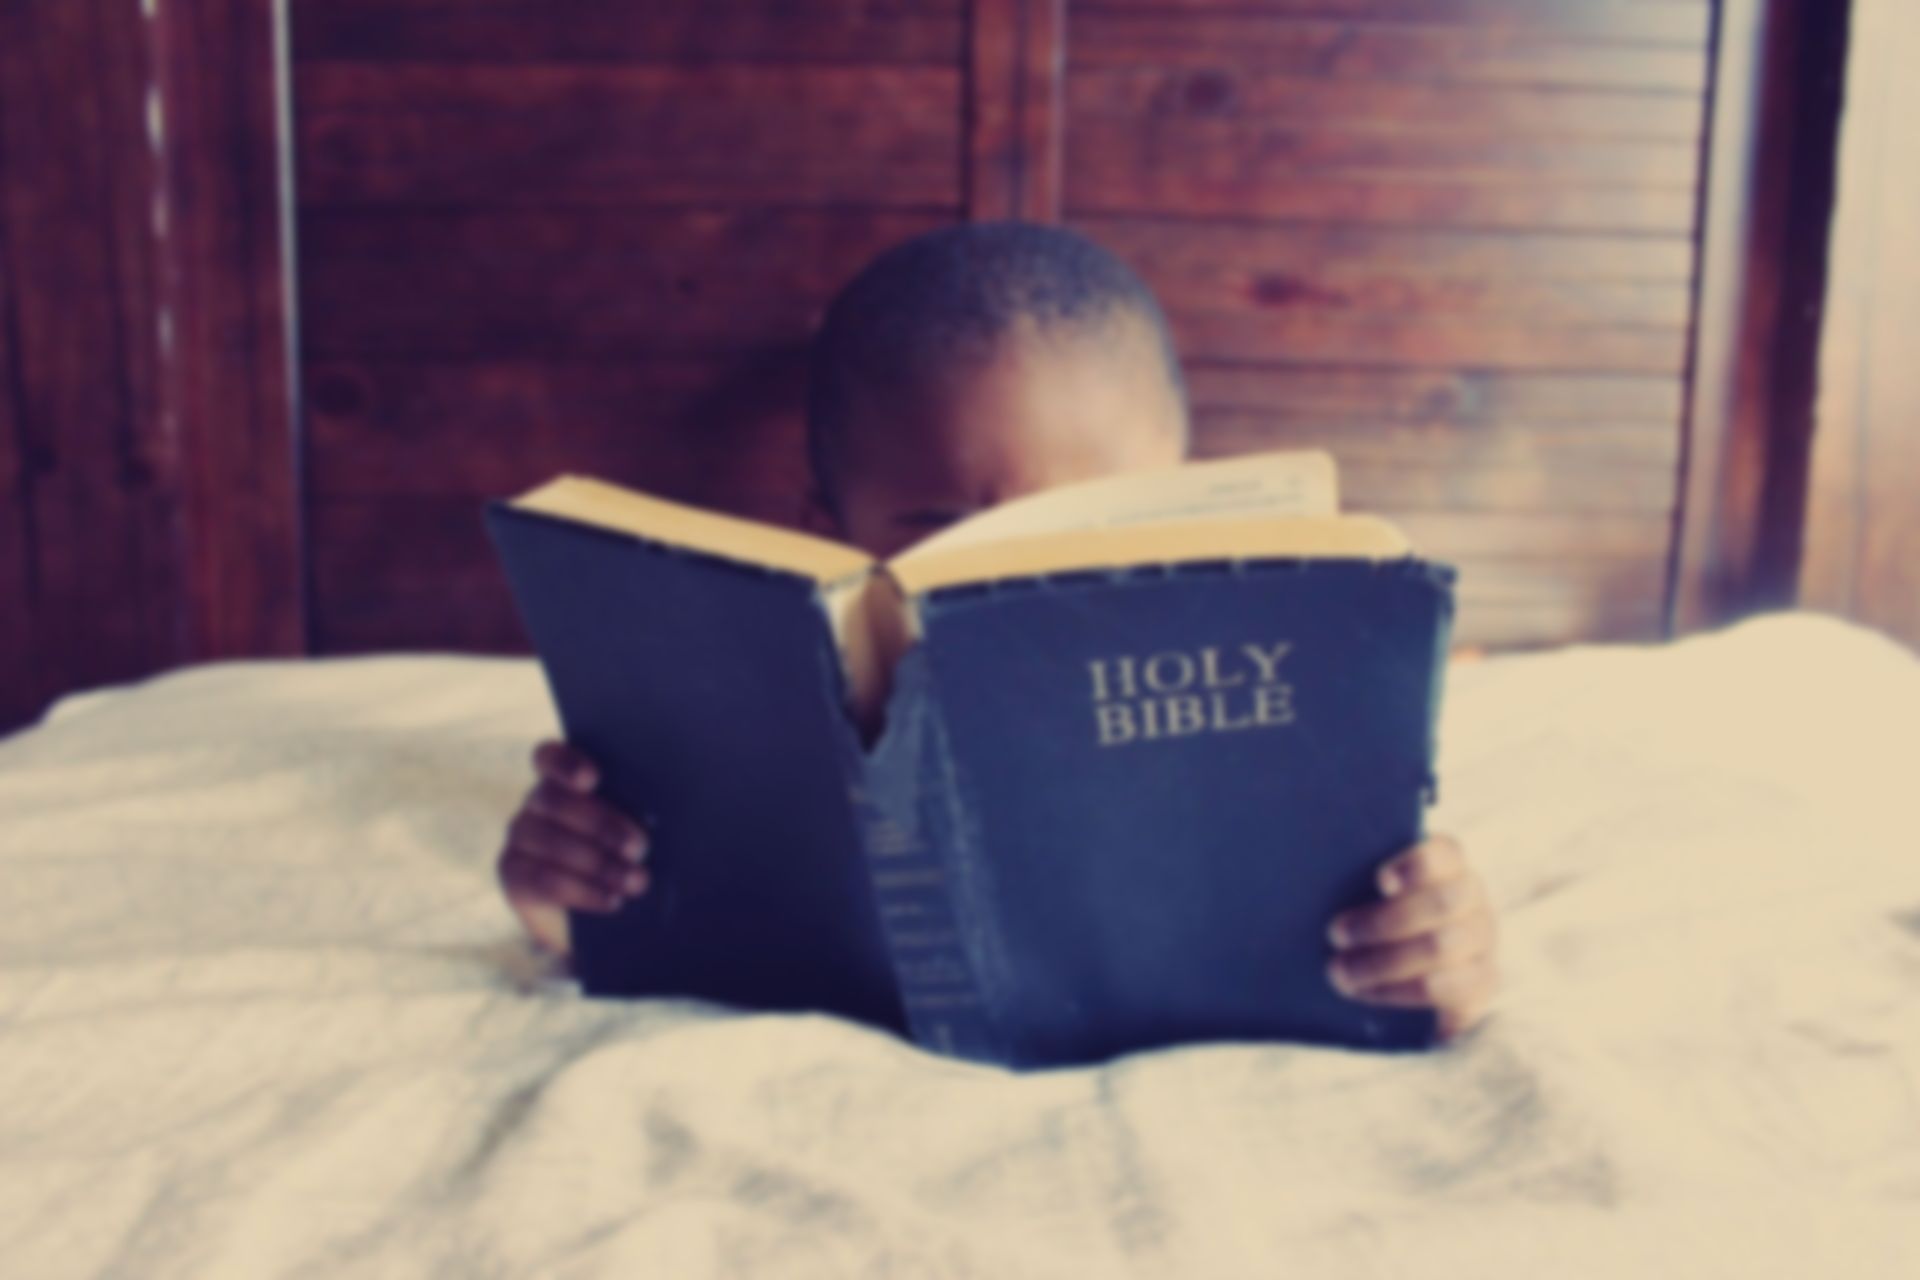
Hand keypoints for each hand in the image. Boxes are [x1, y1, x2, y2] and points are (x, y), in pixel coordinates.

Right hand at [497, 740, 650, 955]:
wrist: (601, 917)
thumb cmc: (630, 858)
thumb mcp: (637, 832)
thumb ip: (639, 812)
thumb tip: (673, 805)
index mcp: (565, 779)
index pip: (549, 757)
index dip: (567, 764)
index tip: (593, 780)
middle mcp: (536, 802)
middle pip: (554, 800)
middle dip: (601, 824)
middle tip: (640, 848)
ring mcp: (521, 836)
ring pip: (550, 841)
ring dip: (599, 863)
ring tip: (637, 882)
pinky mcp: (514, 873)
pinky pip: (543, 879)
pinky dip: (582, 891)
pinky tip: (612, 900)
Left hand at [1324, 834, 1498, 1041]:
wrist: (1400, 974)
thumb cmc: (1372, 919)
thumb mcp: (1365, 895)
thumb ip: (1355, 882)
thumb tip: (1313, 878)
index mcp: (1447, 865)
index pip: (1445, 853)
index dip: (1416, 865)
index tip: (1380, 881)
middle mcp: (1472, 897)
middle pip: (1443, 902)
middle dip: (1383, 921)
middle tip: (1335, 934)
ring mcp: (1482, 940)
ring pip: (1441, 946)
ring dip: (1383, 961)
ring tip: (1340, 972)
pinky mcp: (1482, 982)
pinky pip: (1446, 988)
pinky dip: (1399, 991)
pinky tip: (1367, 992)